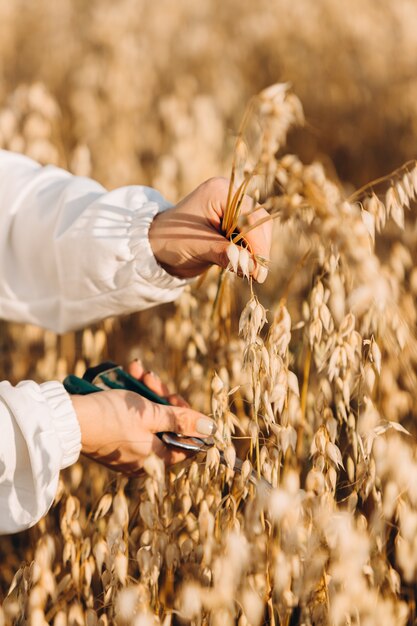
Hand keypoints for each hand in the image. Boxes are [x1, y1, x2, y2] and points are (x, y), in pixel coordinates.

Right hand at [70, 361, 215, 473]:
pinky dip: (130, 397)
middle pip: (165, 426)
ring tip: (137, 371)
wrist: (68, 419)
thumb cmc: (111, 418)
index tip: (179, 401)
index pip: (186, 444)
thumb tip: (211, 428)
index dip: (188, 420)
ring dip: (145, 391)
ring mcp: (126, 448)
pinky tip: (127, 376)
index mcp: (155, 459)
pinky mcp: (113, 436)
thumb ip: (181, 420)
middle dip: (162, 398)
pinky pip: (130, 417)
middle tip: (155, 381)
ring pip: (147, 417)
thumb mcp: (150, 414)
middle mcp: (142, 458)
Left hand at [149, 177, 271, 281]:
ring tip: (248, 273)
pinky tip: (242, 267)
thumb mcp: (197, 247)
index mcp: (221, 192)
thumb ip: (224, 254)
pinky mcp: (234, 223)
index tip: (259, 269)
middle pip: (259, 221)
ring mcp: (233, 209)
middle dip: (259, 249)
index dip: (258, 243)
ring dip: (255, 253)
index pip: (250, 216)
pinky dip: (249, 253)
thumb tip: (251, 266)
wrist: (156, 246)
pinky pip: (251, 238)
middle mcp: (231, 196)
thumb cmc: (171, 241)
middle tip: (257, 275)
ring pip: (258, 231)